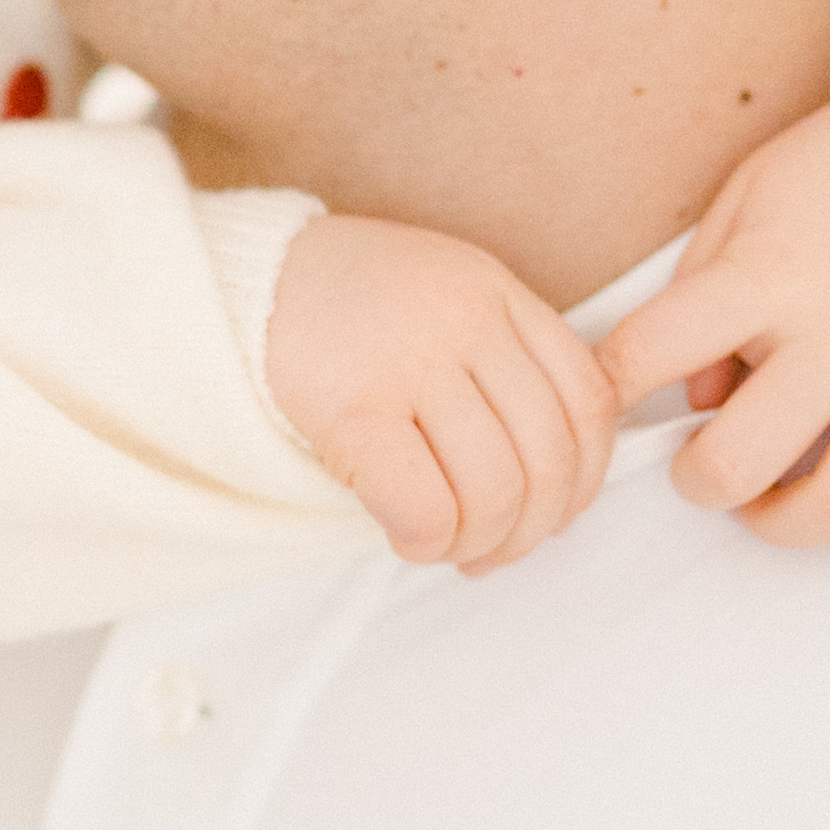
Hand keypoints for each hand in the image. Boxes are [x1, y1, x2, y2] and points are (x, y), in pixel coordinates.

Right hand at [263, 214, 618, 570]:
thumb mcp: (445, 299)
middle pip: (549, 456)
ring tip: (449, 546)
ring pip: (495, 489)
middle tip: (495, 549)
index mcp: (497, 293)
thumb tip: (556, 480)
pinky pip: (425, 506)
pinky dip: (428, 541)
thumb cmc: (344, 309)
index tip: (556, 510)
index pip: (589, 399)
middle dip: (532, 527)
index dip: (586, 477)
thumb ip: (505, 359)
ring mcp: (411, 361)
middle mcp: (466, 320)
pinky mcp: (353, 408)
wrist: (240, 281)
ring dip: (479, 542)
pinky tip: (407, 536)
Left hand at [593, 0, 829, 542]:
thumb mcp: (751, 194)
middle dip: (700, 483)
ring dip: (791, 522)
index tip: (614, 401)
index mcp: (773, 271)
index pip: (652, 352)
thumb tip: (694, 401)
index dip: (610, 388)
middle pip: (744, 461)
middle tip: (704, 467)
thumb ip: (700, 292)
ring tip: (777, 495)